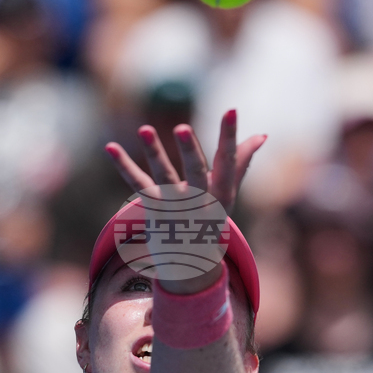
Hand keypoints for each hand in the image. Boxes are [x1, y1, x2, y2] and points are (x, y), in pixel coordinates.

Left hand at [103, 110, 266, 218]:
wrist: (190, 262)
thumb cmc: (211, 217)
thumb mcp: (228, 193)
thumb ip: (240, 162)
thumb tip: (262, 135)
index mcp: (222, 193)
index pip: (228, 161)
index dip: (230, 136)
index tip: (231, 110)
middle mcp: (200, 201)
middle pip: (196, 173)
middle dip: (189, 150)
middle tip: (181, 127)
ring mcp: (174, 208)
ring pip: (163, 177)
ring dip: (154, 152)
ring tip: (145, 129)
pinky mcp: (153, 210)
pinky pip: (137, 184)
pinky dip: (123, 165)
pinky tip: (110, 147)